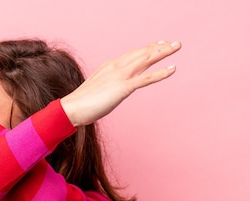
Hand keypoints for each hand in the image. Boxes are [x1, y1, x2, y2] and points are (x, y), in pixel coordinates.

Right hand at [60, 40, 181, 125]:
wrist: (73, 108)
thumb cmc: (82, 103)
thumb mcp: (97, 90)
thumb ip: (108, 86)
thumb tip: (113, 91)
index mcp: (110, 66)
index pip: (132, 54)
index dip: (147, 48)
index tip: (158, 44)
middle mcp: (116, 67)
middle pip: (142, 53)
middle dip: (159, 47)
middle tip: (174, 43)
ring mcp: (120, 76)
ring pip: (146, 60)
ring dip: (163, 52)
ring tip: (177, 46)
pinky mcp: (123, 88)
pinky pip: (146, 79)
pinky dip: (160, 73)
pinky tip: (172, 68)